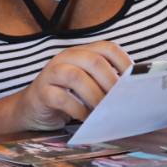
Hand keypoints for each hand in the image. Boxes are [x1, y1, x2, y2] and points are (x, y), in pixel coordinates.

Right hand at [10, 41, 131, 130]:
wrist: (31, 108)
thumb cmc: (67, 97)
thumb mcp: (87, 85)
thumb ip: (104, 83)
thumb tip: (133, 93)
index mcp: (82, 52)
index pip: (108, 48)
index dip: (124, 62)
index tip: (135, 82)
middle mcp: (66, 57)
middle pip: (93, 61)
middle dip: (111, 82)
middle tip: (120, 101)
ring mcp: (52, 73)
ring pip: (76, 77)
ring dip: (95, 96)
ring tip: (104, 111)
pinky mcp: (41, 92)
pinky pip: (61, 98)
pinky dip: (77, 110)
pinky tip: (85, 118)